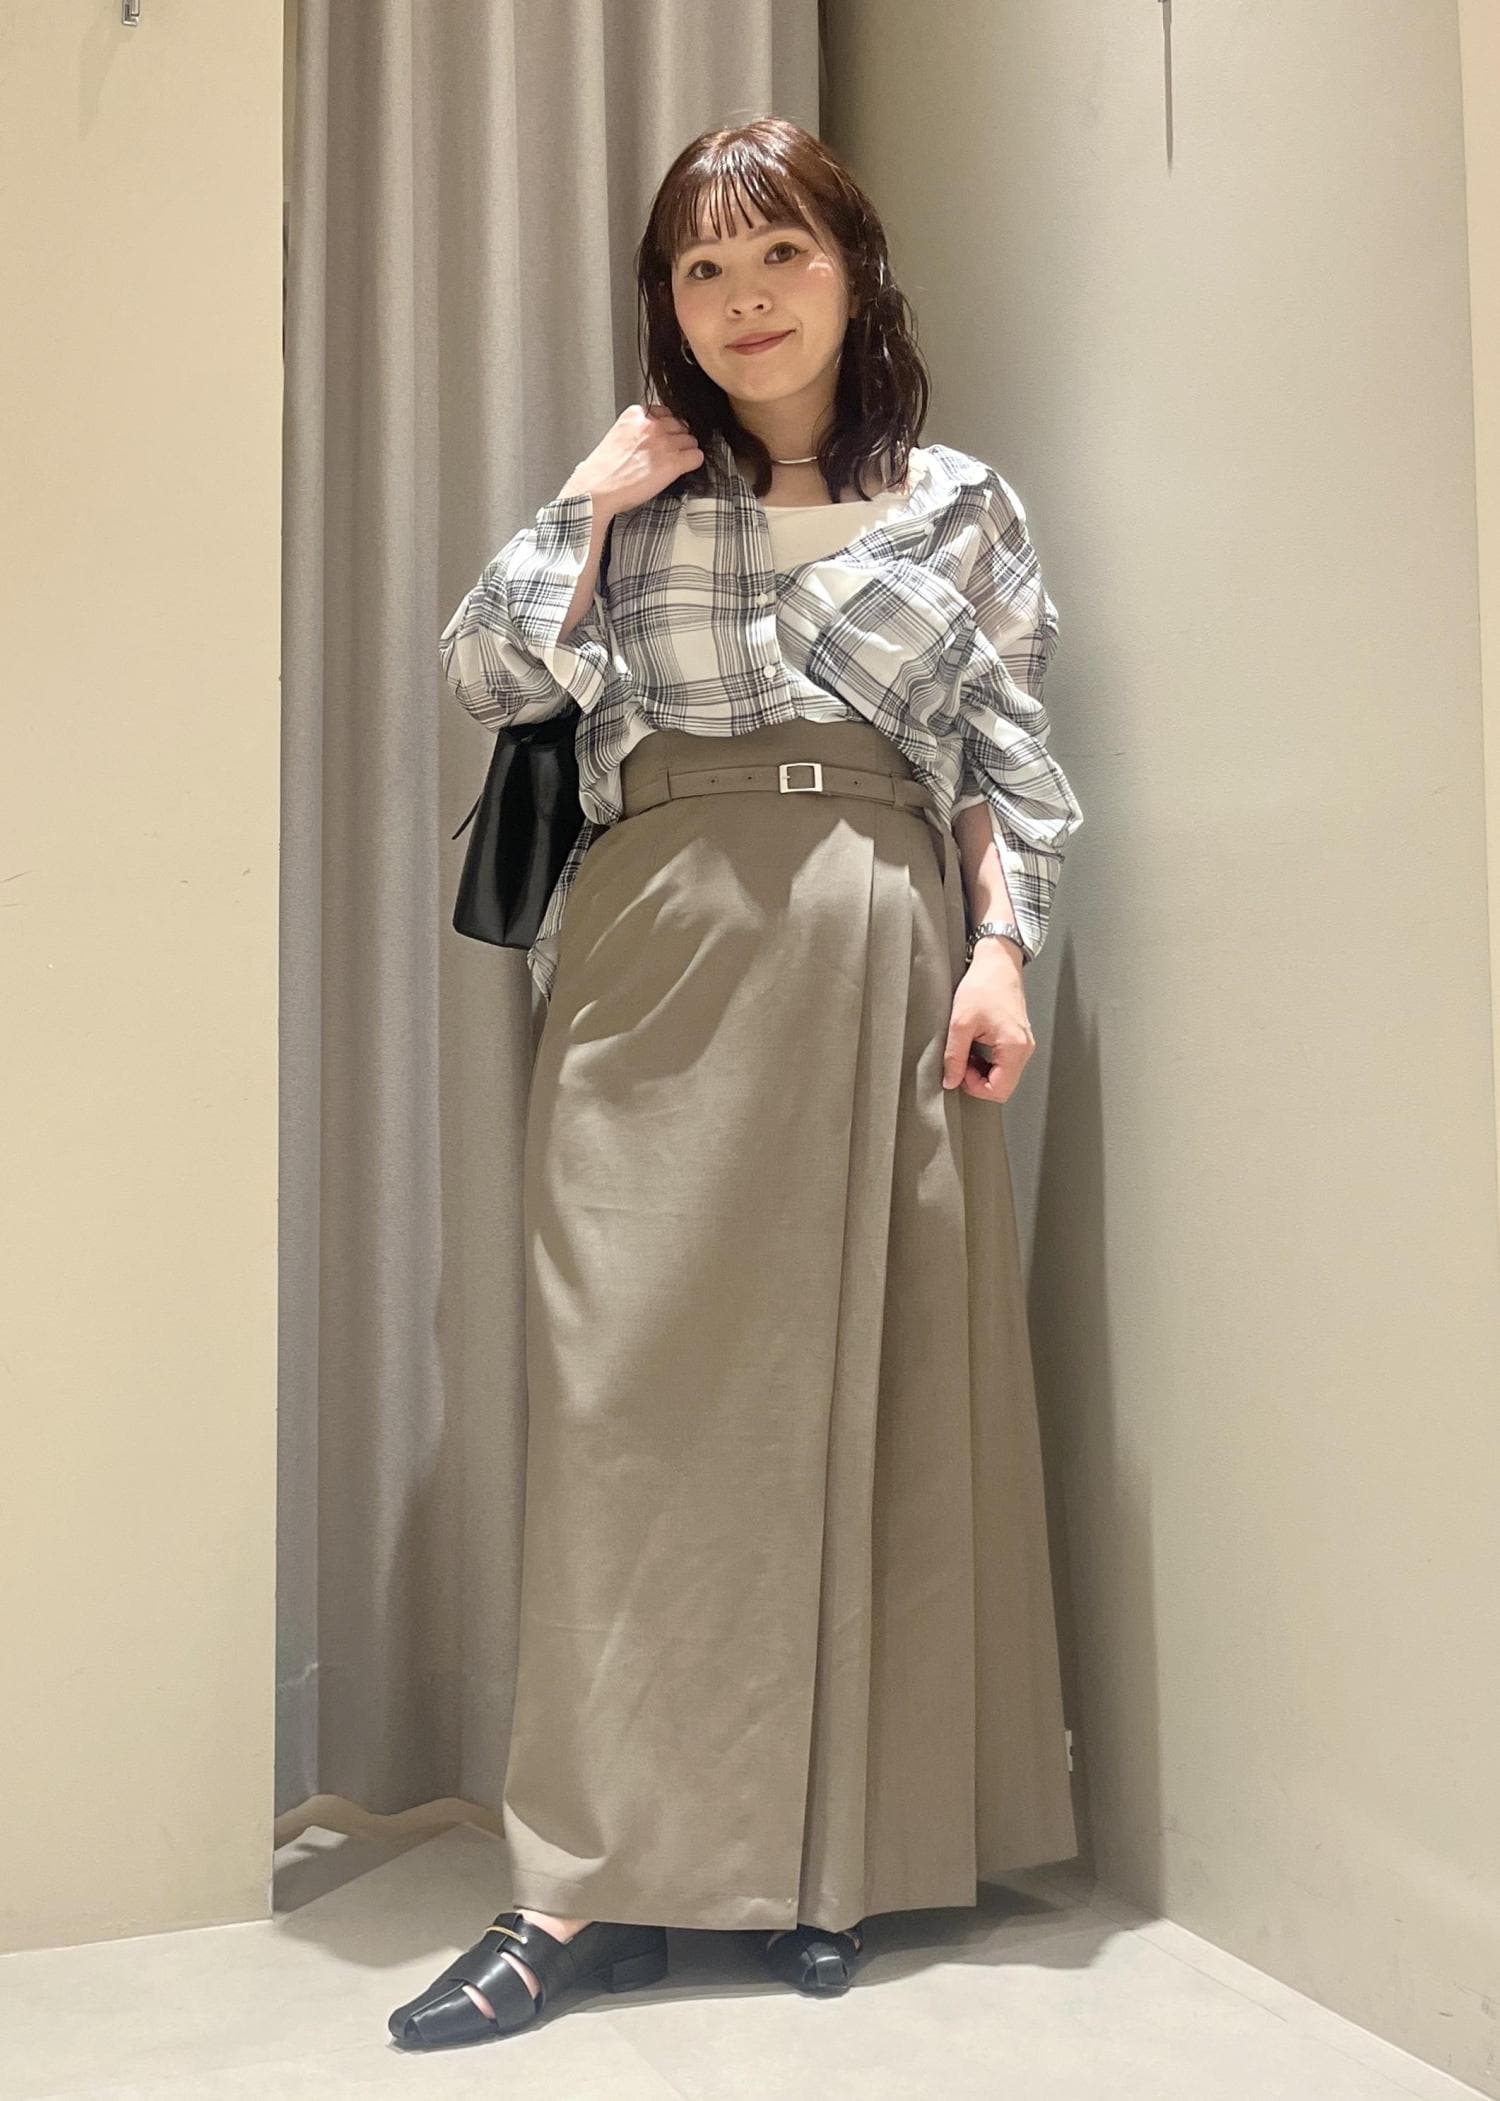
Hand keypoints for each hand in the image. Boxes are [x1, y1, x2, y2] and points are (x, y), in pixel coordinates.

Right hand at [560, 404, 703, 519]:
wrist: (596, 490)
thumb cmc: (602, 470)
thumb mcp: (616, 436)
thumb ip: (635, 430)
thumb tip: (649, 436)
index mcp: (636, 415)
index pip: (665, 412)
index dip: (666, 427)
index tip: (663, 436)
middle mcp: (652, 425)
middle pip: (680, 425)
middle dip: (677, 438)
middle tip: (669, 452)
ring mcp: (664, 443)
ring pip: (691, 440)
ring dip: (686, 451)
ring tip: (674, 462)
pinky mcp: (673, 463)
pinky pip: (696, 457)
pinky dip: (693, 463)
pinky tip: (683, 469)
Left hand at [942, 947, 1033, 1102]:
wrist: (997, 962)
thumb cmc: (984, 984)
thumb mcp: (960, 1022)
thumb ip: (954, 1056)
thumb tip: (950, 1080)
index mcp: (1014, 1046)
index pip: (999, 1091)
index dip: (975, 1088)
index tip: (959, 1072)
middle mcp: (1025, 1048)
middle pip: (1003, 1086)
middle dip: (978, 1080)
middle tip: (961, 1062)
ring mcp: (1024, 1044)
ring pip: (1003, 1075)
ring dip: (982, 1071)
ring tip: (967, 1050)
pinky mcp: (1018, 1039)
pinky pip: (1005, 1063)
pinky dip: (988, 1062)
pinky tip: (975, 1046)